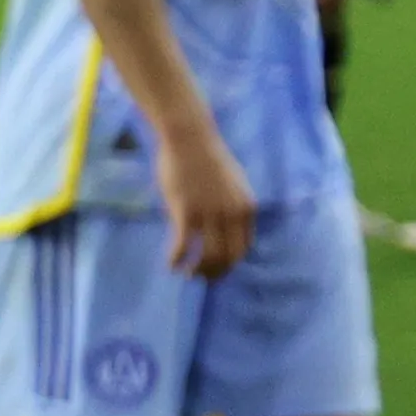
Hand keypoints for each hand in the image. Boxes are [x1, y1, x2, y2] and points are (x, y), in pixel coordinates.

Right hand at [158, 119, 257, 276]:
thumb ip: (231, 206)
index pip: (243, 248)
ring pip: (208, 256)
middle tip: (202, 278)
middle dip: (215, 272)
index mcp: (246, 209)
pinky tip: (169, 264)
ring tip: (186, 273)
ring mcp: (209, 215)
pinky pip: (183, 245)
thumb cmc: (206, 157)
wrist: (189, 138)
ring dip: (197, 270)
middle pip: (228, 257)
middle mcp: (232, 216)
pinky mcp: (186, 212)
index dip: (230, 262)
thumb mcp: (232, 184)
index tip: (218, 267)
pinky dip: (177, 259)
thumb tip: (223, 226)